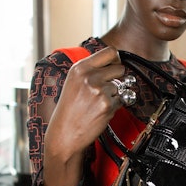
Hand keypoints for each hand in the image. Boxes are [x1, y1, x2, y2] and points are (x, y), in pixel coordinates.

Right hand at [43, 46, 125, 185]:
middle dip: (117, 78)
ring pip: (120, 87)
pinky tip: (99, 112)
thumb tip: (114, 61)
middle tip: (106, 89)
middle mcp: (89, 77)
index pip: (110, 51)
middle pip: (119, 68)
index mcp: (80, 68)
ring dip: (113, 95)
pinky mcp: (107, 105)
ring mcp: (99, 90)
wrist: (64, 133)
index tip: (115, 65)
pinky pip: (121, 101)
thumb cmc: (68, 110)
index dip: (116, 59)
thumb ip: (91, 70)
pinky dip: (114, 107)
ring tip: (96, 104)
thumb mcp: (74, 82)